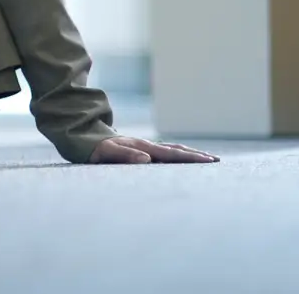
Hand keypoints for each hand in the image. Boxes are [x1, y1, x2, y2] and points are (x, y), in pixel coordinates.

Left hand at [89, 135, 218, 163]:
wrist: (82, 136)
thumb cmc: (93, 148)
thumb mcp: (106, 153)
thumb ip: (125, 156)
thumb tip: (146, 159)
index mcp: (142, 147)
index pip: (171, 154)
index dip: (190, 158)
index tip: (209, 161)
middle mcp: (146, 145)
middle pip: (176, 150)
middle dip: (196, 156)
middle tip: (216, 161)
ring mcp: (144, 146)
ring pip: (171, 149)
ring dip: (188, 154)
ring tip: (205, 159)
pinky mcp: (140, 149)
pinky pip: (163, 152)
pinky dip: (177, 154)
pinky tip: (181, 159)